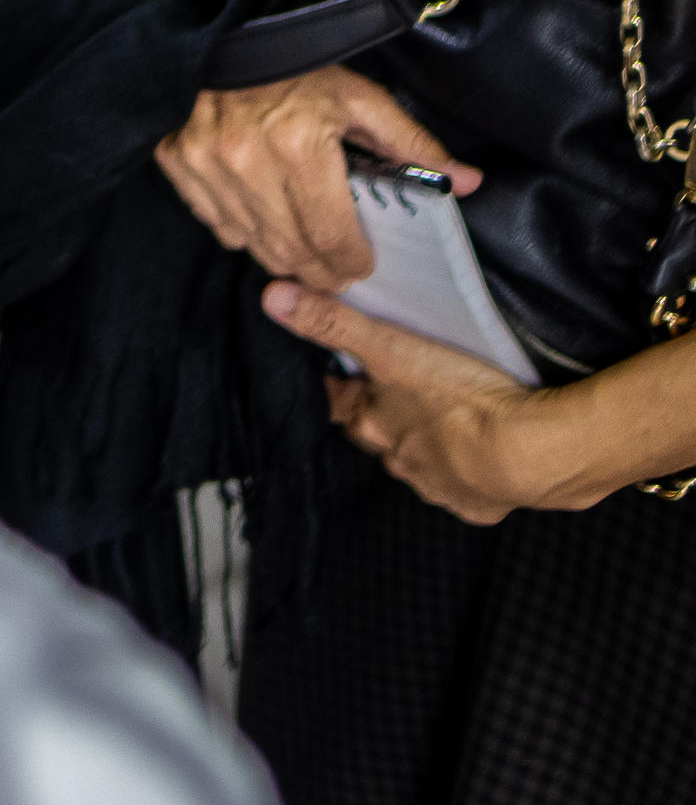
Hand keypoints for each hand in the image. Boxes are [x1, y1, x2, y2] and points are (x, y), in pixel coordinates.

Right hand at [153, 65, 473, 291]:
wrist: (219, 39)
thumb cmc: (295, 69)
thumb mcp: (360, 99)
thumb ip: (413, 145)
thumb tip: (468, 183)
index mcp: (300, 147)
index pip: (331, 236)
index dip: (352, 261)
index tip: (362, 264)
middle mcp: (248, 163)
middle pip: (292, 251)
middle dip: (321, 269)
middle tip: (337, 269)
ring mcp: (207, 168)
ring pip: (253, 245)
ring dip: (284, 255)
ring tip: (304, 249)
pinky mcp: (178, 166)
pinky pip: (218, 226)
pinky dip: (243, 232)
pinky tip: (262, 217)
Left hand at [262, 282, 591, 522]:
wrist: (534, 455)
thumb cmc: (460, 398)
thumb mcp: (393, 350)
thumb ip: (334, 323)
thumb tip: (271, 296)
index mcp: (372, 426)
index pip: (339, 405)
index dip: (338, 387)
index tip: (339, 371)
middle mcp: (399, 462)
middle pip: (376, 436)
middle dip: (378, 418)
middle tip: (392, 393)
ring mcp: (440, 488)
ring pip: (417, 466)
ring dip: (422, 448)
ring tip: (441, 425)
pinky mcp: (481, 507)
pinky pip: (465, 494)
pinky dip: (467, 479)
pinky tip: (479, 464)